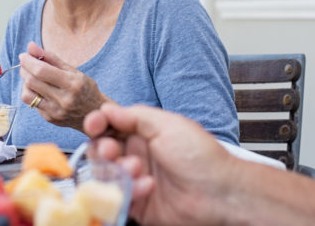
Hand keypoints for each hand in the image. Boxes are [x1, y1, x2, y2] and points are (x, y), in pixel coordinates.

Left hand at [19, 41, 112, 130]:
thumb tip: (30, 46)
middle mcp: (64, 100)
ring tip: (31, 76)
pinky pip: (32, 103)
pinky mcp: (50, 118)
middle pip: (32, 81)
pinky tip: (38, 89)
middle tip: (25, 63)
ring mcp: (56, 111)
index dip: (28, 61)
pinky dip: (31, 93)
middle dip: (24, 69)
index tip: (23, 55)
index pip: (42, 71)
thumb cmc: (84, 88)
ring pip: (27, 94)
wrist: (95, 113)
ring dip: (25, 82)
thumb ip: (51, 58)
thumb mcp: (73, 70)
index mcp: (73, 84)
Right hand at [84, 103, 237, 225]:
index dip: (97, 124)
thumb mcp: (168, 125)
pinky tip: (149, 187)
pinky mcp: (138, 203)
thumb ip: (134, 116)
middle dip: (102, 149)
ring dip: (116, 170)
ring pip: (106, 174)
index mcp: (143, 132)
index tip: (94, 124)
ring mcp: (136, 179)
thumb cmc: (200, 155)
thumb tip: (106, 109)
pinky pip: (118, 197)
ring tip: (137, 169)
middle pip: (101, 150)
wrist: (220, 193)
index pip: (110, 126)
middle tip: (112, 151)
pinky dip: (129, 190)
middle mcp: (137, 154)